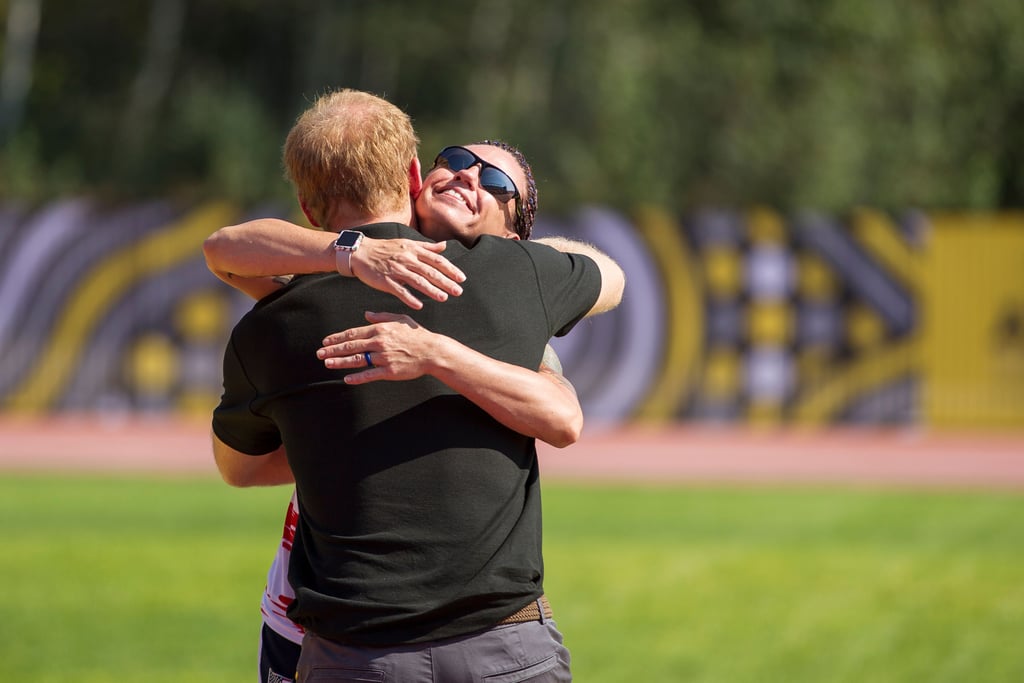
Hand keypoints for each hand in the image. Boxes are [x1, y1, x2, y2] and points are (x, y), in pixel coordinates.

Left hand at [316, 311, 444, 383]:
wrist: (432, 351)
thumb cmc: (417, 335)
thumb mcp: (400, 319)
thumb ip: (381, 316)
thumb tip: (366, 314)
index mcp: (380, 329)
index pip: (353, 333)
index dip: (338, 337)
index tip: (326, 341)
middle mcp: (379, 343)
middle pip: (351, 346)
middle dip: (333, 349)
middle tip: (319, 353)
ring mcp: (383, 358)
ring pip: (357, 360)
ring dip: (340, 362)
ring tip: (327, 363)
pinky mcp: (389, 371)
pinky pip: (370, 375)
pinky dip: (357, 377)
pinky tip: (346, 379)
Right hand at [345, 237, 465, 308]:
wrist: (360, 252)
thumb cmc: (385, 248)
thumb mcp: (407, 243)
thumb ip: (427, 247)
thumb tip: (444, 246)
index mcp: (413, 250)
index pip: (436, 260)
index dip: (450, 269)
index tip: (462, 278)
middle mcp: (406, 259)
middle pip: (430, 271)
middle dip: (445, 282)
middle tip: (458, 291)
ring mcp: (396, 270)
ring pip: (417, 281)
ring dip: (431, 290)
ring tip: (443, 298)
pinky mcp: (385, 281)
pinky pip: (399, 291)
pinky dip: (409, 298)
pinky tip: (419, 306)